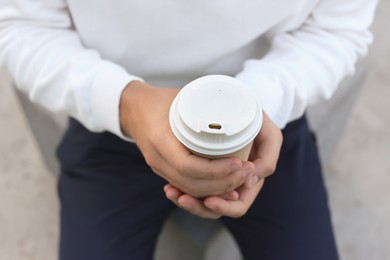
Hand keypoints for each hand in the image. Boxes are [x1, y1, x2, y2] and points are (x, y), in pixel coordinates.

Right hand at [119, 81, 249, 197]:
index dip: (216, 170)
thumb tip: (235, 113)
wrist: (133, 109)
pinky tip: (225, 184)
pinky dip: (206, 189)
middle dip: (222, 184)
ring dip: (217, 189)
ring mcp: (159, 167)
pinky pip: (185, 185)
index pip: (189, 166)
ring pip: (189, 189)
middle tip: (246, 173)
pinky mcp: (163, 170)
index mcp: (160, 140)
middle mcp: (157, 159)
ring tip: (240, 179)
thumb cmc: (158, 100)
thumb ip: (203, 109)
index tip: (238, 163)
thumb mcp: (180, 99)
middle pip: (191, 184)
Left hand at [163, 113, 282, 217]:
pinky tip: (169, 188)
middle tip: (183, 199)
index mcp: (249, 180)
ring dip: (187, 201)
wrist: (237, 103)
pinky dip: (180, 190)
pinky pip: (191, 187)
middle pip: (215, 209)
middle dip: (199, 207)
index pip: (238, 206)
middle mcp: (232, 183)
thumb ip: (268, 156)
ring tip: (172, 194)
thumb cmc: (254, 118)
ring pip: (201, 200)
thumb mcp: (268, 134)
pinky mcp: (201, 169)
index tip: (209, 200)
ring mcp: (216, 177)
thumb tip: (249, 181)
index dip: (224, 207)